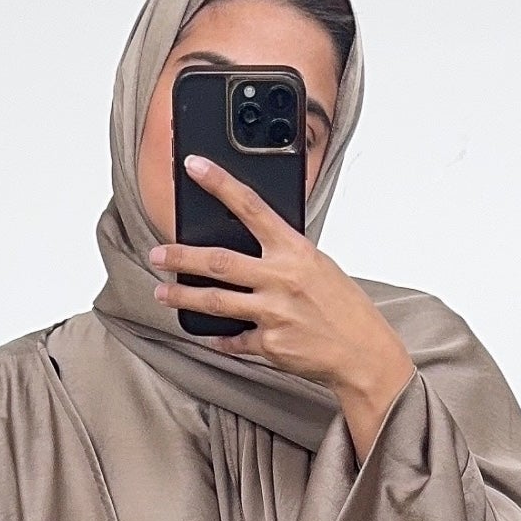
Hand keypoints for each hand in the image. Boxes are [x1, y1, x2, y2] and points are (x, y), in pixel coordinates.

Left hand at [150, 163, 413, 459]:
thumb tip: (249, 245)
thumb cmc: (344, 307)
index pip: (251, 207)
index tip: (195, 166)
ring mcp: (273, 313)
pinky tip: (208, 335)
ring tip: (161, 291)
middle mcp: (281, 279)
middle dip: (180, 256)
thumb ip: (284, 254)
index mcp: (295, 251)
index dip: (220, 183)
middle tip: (157, 253)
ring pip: (214, 302)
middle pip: (217, 261)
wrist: (364, 353)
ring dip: (182, 296)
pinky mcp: (269, 344)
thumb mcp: (319, 266)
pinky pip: (233, 340)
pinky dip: (219, 338)